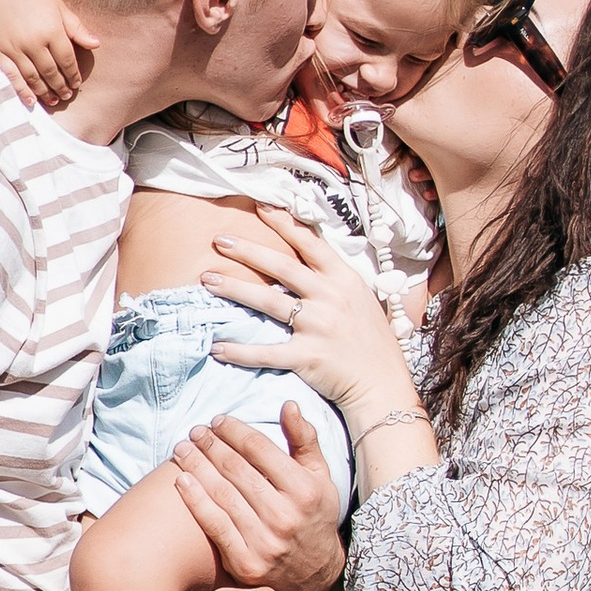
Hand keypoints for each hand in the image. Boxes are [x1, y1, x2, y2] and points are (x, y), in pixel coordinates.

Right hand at [0, 0, 96, 111]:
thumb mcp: (59, 8)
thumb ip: (77, 28)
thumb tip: (97, 44)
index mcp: (52, 30)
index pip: (67, 60)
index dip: (73, 75)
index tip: (77, 84)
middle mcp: (33, 41)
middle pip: (51, 72)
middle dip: (61, 87)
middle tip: (67, 95)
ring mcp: (14, 47)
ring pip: (33, 77)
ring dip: (45, 92)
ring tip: (54, 100)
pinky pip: (12, 76)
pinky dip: (22, 91)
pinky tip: (31, 101)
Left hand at [171, 409, 347, 590]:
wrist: (315, 575)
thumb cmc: (314, 516)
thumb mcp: (320, 477)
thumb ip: (304, 440)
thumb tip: (288, 405)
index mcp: (304, 490)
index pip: (260, 449)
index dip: (234, 431)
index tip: (218, 421)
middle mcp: (285, 516)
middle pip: (236, 469)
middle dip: (211, 445)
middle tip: (195, 432)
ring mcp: (264, 541)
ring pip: (222, 494)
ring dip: (196, 466)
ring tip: (182, 449)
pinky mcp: (246, 562)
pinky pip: (214, 525)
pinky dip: (195, 501)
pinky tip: (182, 480)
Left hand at [204, 208, 419, 422]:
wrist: (382, 382)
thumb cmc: (371, 341)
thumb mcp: (360, 299)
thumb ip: (334, 279)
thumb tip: (309, 257)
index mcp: (344, 279)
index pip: (310, 244)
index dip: (283, 224)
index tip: (260, 208)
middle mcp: (330, 297)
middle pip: (282, 266)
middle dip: (247, 251)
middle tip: (219, 240)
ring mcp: (318, 326)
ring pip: (268, 302)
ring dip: (235, 289)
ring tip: (207, 281)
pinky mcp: (308, 357)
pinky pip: (266, 352)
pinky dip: (240, 350)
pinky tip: (218, 346)